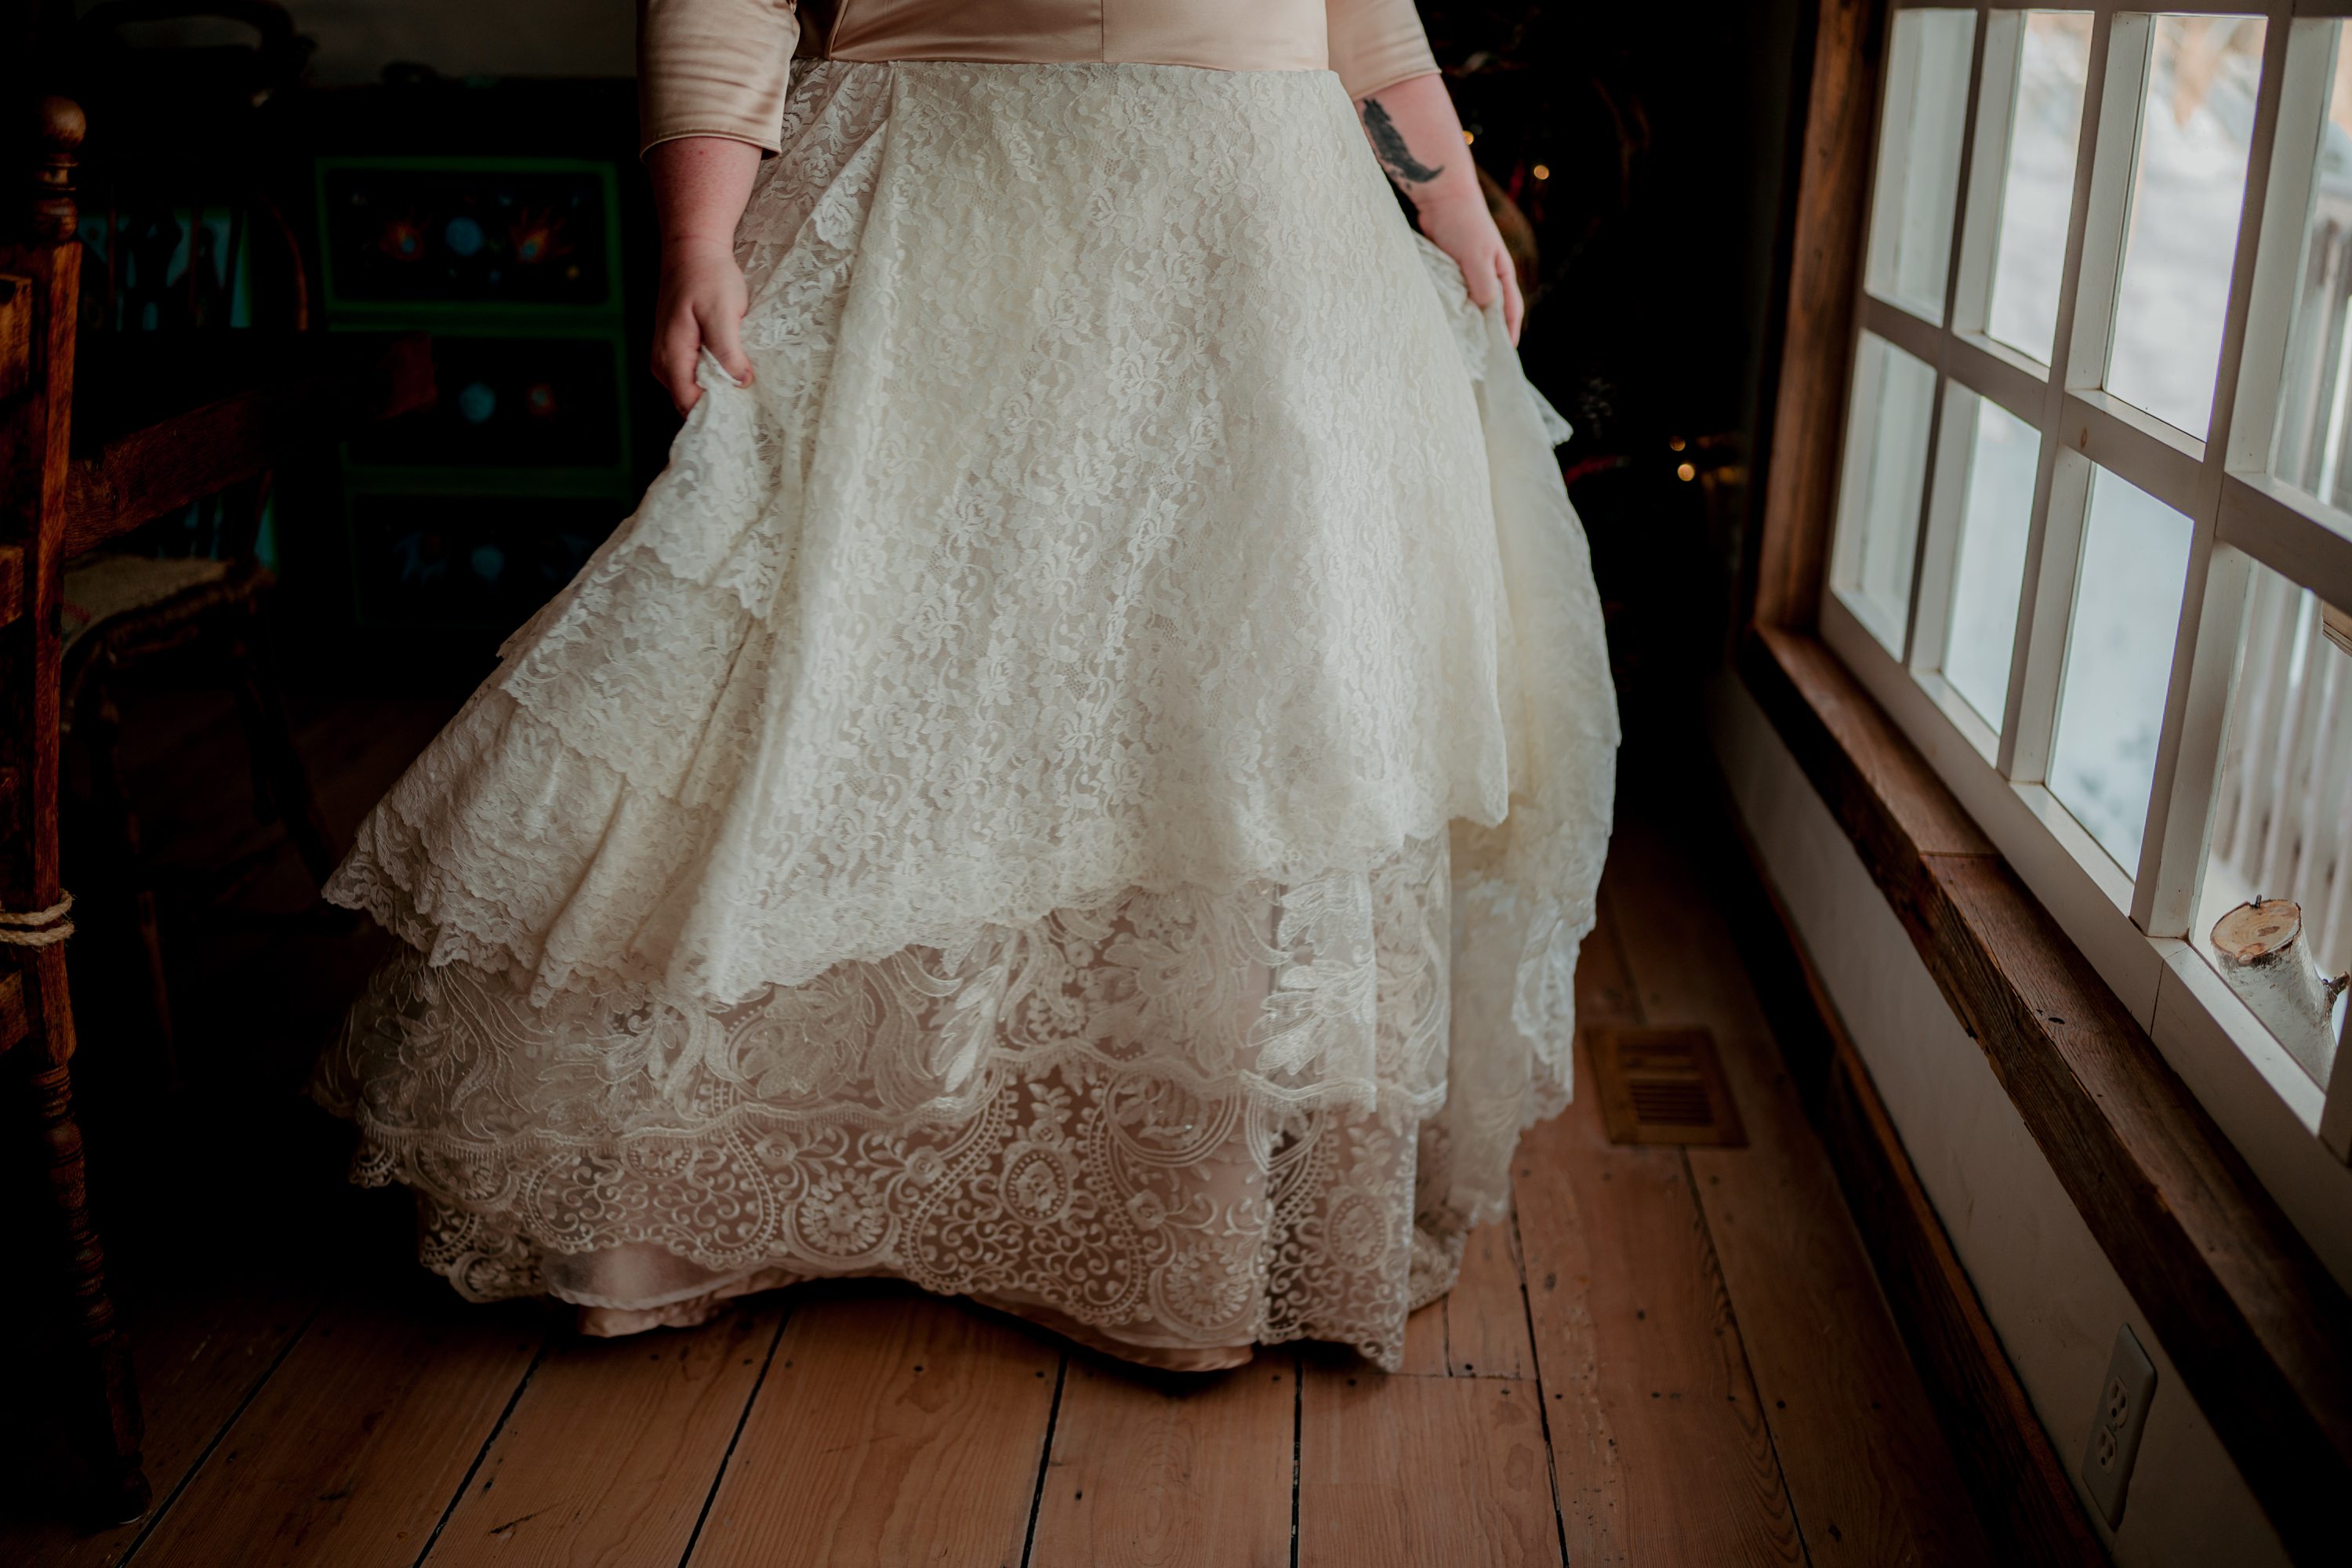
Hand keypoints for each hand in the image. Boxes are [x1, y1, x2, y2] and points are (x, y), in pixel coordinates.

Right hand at [653, 237, 753, 414]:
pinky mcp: (676, 349)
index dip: (715, 414)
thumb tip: (740, 383)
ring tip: (745, 386)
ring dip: (718, 392)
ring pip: (693, 390)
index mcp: (670, 356)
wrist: (693, 249)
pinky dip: (713, 377)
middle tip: (751, 403)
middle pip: (689, 402)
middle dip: (719, 406)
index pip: (688, 405)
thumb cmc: (708, 276)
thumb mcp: (723, 312)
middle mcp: (662, 362)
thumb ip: (728, 351)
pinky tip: (733, 370)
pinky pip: (694, 376)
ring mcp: (667, 357)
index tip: (744, 415)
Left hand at [1414, 188, 1523, 345]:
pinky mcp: (1450, 271)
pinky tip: (1440, 323)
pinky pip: (1452, 296)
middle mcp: (1487, 276)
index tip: (1505, 355)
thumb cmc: (1464, 224)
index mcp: (1501, 273)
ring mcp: (1468, 274)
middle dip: (1486, 333)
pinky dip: (1449, 310)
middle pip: (1490, 311)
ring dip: (1466, 324)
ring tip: (1458, 347)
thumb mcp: (1477, 256)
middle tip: (1479, 359)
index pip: (1510, 309)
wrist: (1442, 198)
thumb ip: (1483, 285)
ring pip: (1469, 305)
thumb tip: (1485, 311)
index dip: (1509, 332)